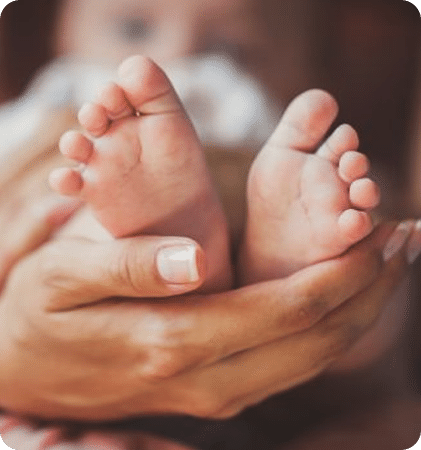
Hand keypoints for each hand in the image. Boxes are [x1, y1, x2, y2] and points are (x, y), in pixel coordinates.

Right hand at [0, 204, 412, 420]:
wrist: (21, 374)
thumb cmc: (39, 315)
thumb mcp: (63, 277)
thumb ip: (130, 266)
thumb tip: (197, 258)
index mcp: (174, 340)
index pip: (285, 309)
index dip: (341, 272)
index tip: (379, 232)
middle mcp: (207, 376)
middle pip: (315, 339)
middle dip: (368, 290)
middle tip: (404, 241)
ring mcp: (215, 390)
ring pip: (311, 356)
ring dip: (358, 309)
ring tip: (390, 262)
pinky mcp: (214, 389)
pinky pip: (288, 363)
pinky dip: (327, 328)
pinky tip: (344, 295)